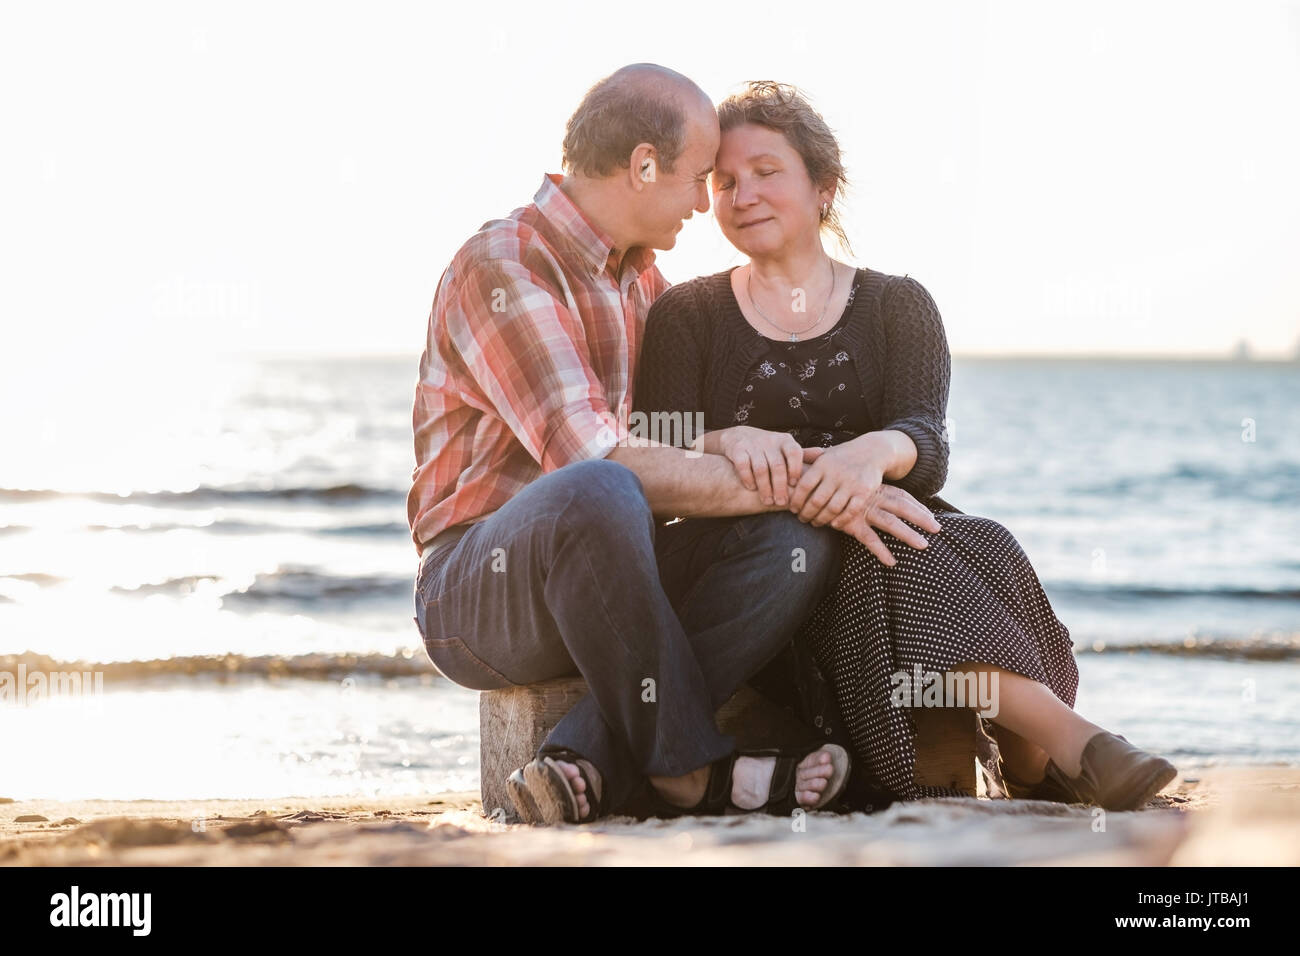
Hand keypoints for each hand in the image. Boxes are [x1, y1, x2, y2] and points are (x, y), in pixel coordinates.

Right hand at [715, 426, 804, 506]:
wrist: (738, 437)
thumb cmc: (768, 448)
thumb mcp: (786, 448)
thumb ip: (802, 454)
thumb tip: (823, 455)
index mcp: (785, 441)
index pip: (794, 453)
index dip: (796, 470)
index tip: (795, 486)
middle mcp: (770, 441)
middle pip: (777, 465)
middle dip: (780, 486)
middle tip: (781, 502)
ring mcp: (753, 444)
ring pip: (761, 468)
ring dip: (765, 487)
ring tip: (767, 501)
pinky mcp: (737, 449)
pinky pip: (743, 465)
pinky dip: (748, 478)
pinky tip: (751, 488)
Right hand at [793, 444, 941, 566]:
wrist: (799, 482)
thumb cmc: (820, 478)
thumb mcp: (840, 477)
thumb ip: (851, 482)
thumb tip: (861, 486)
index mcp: (871, 486)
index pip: (899, 494)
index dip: (916, 504)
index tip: (931, 513)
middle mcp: (869, 497)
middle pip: (901, 507)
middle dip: (921, 517)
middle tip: (938, 528)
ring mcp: (860, 510)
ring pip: (890, 523)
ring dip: (908, 534)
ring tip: (924, 546)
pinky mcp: (848, 522)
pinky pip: (868, 539)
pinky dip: (881, 550)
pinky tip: (891, 562)